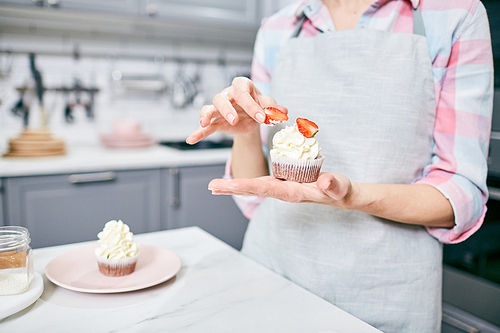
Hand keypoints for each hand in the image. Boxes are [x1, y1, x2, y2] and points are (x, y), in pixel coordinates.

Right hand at [186, 77, 277, 143]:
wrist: (253, 116)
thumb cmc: (260, 106)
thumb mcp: (268, 106)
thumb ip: (274, 108)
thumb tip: (284, 112)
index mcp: (242, 86)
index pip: (243, 92)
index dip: (252, 105)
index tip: (262, 118)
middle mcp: (228, 95)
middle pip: (221, 98)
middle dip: (227, 109)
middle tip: (234, 121)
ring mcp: (220, 107)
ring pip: (210, 108)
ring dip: (208, 115)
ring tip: (206, 123)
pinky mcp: (216, 121)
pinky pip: (205, 126)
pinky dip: (198, 132)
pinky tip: (191, 139)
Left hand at [208, 172, 354, 208]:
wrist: (341, 195)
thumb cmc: (340, 190)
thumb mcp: (339, 187)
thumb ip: (332, 185)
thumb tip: (324, 182)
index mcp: (291, 192)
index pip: (265, 188)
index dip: (246, 185)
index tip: (229, 184)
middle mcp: (282, 191)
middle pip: (253, 189)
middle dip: (232, 188)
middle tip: (211, 186)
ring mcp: (281, 188)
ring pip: (253, 187)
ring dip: (234, 186)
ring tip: (215, 185)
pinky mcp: (283, 183)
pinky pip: (260, 183)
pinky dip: (245, 182)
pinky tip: (235, 182)